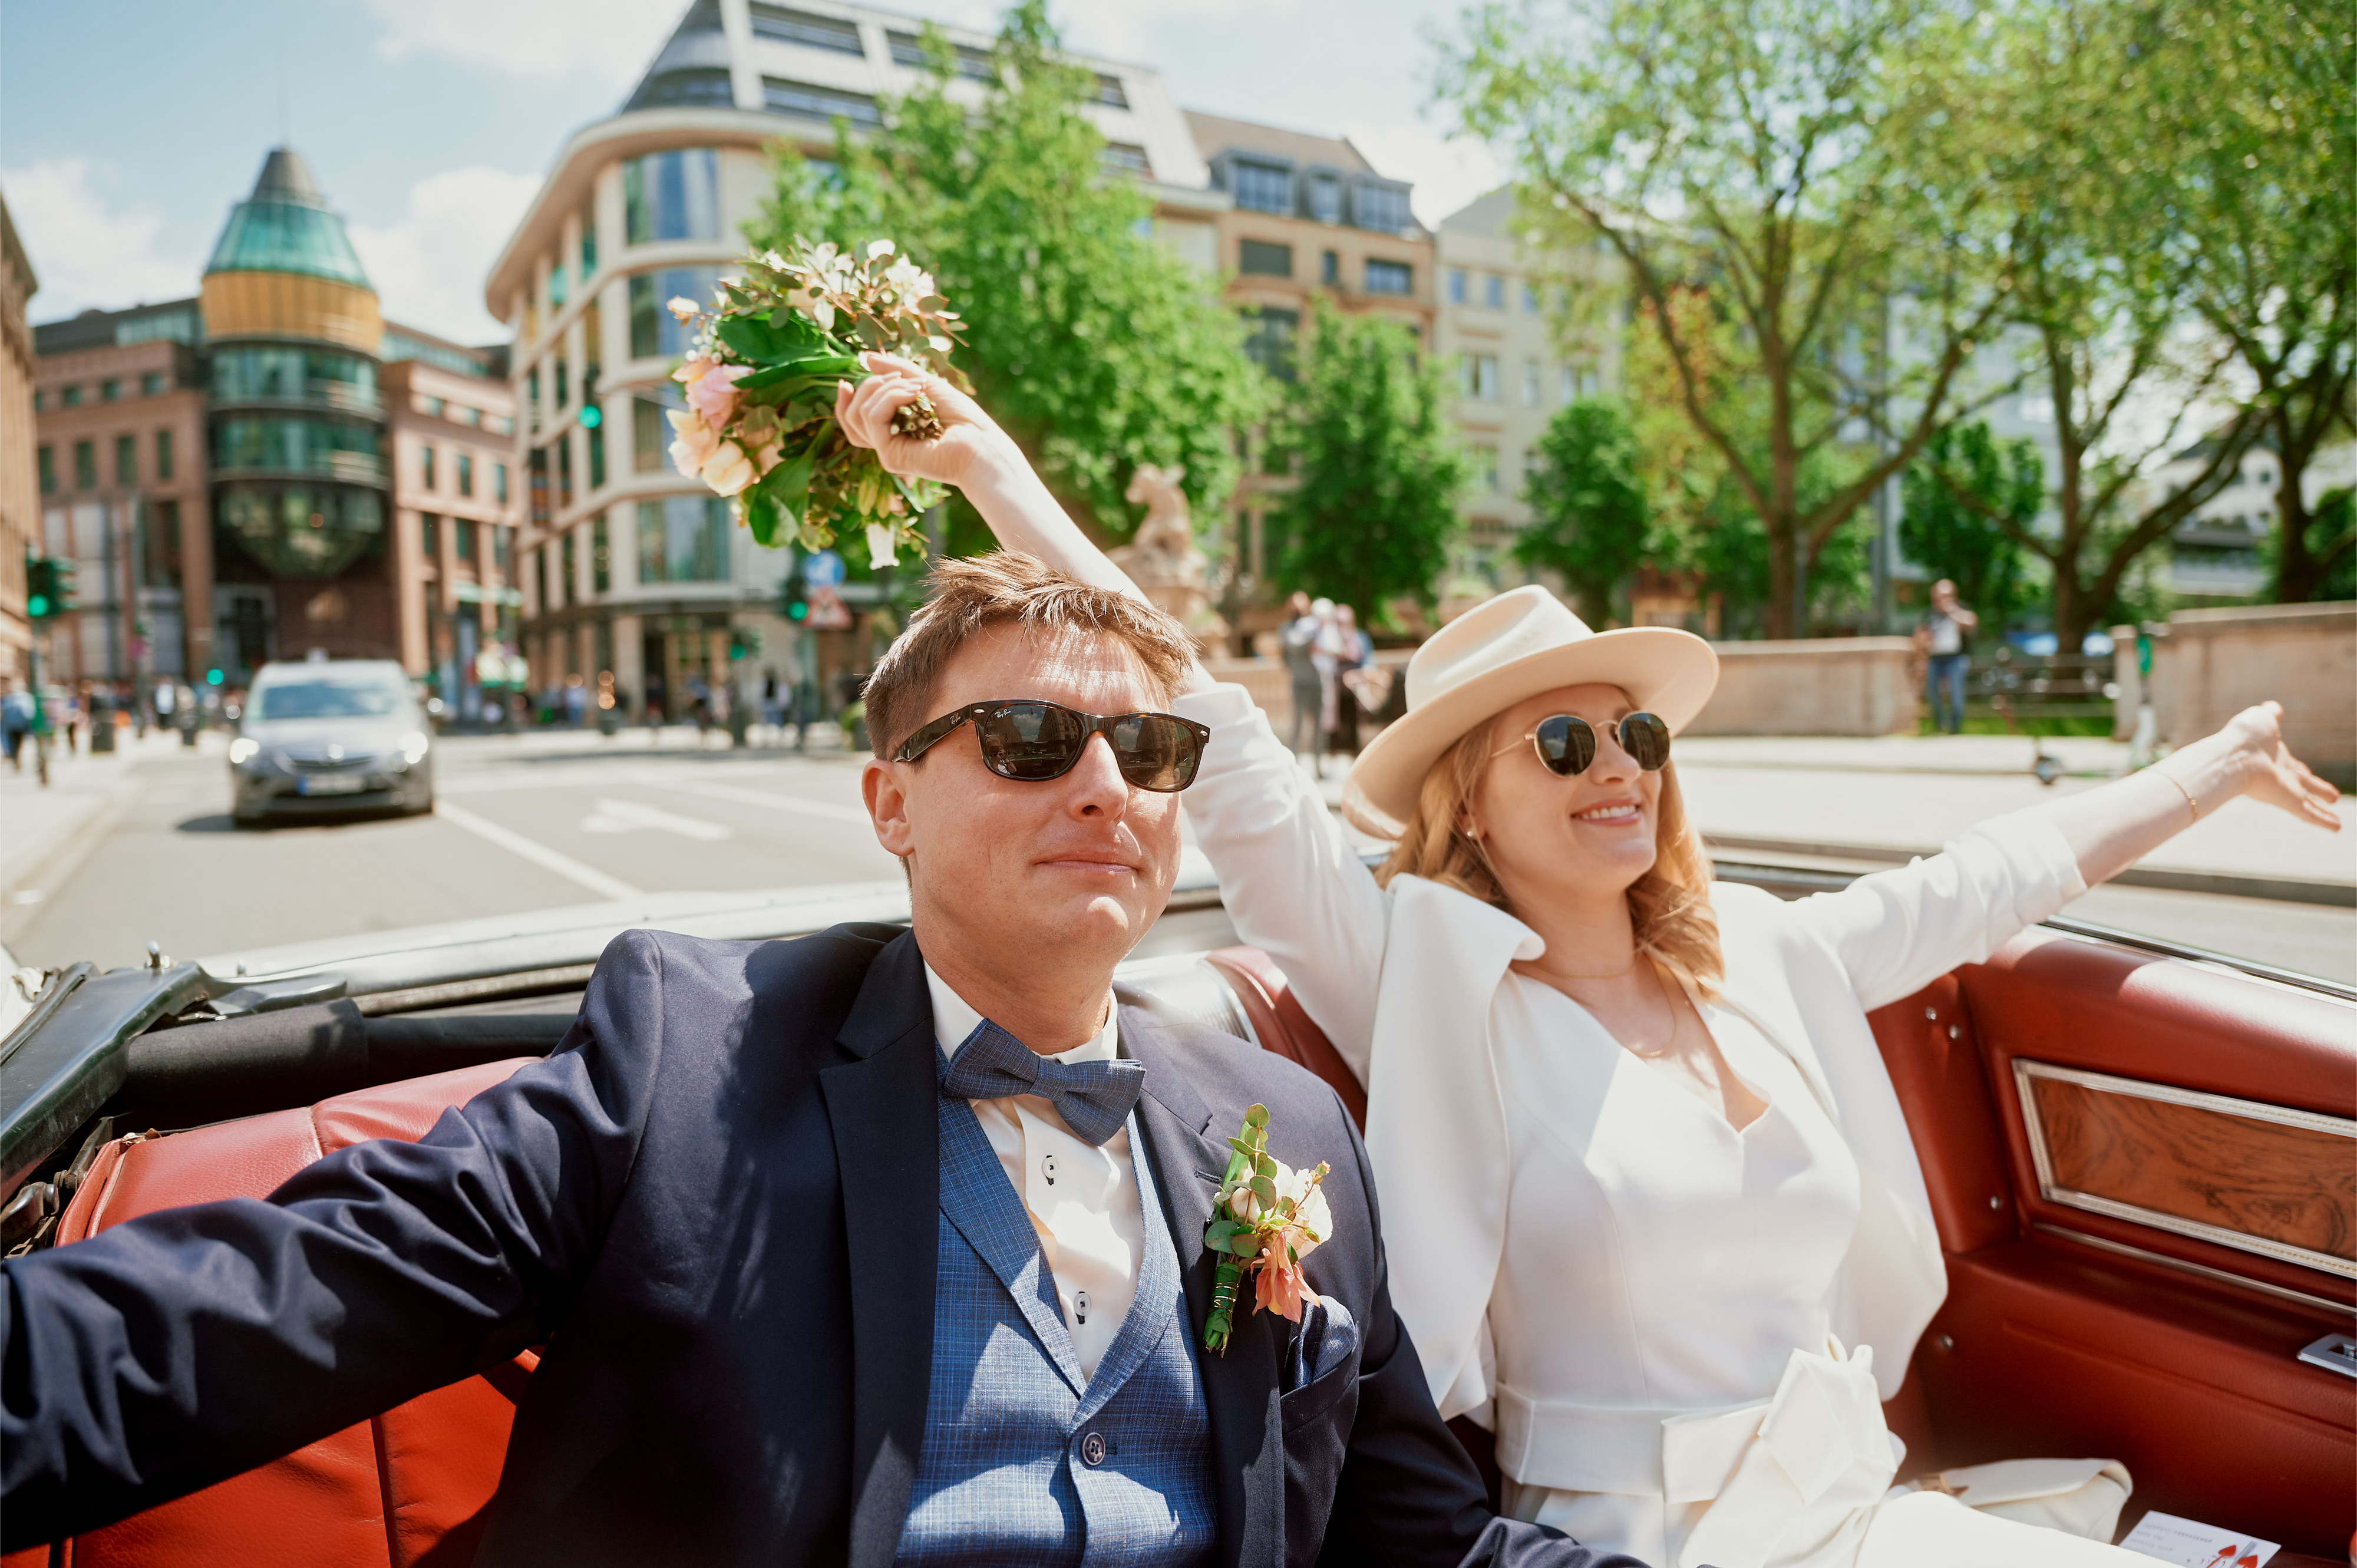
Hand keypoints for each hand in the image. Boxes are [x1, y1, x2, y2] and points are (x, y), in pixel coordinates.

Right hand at [832, 351, 1013, 490]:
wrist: (981, 443)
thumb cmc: (962, 418)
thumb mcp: (926, 384)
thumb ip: (897, 372)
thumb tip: (865, 357)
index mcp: (894, 429)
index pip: (855, 418)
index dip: (845, 400)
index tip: (846, 380)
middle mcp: (888, 442)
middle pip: (853, 414)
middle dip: (870, 385)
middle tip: (902, 378)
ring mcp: (887, 451)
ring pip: (860, 412)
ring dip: (884, 389)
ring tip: (915, 388)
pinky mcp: (890, 457)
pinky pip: (872, 416)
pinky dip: (890, 397)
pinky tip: (915, 395)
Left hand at [2214, 702, 2341, 830]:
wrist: (2235, 754)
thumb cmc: (2245, 736)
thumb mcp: (2262, 719)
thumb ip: (2270, 714)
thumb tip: (2273, 706)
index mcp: (2276, 757)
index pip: (2294, 766)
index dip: (2302, 770)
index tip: (2308, 773)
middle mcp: (2281, 775)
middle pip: (2305, 785)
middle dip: (2319, 791)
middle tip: (2333, 798)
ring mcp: (2284, 789)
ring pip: (2309, 804)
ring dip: (2324, 812)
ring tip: (2337, 823)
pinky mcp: (2286, 801)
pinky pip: (2308, 814)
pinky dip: (2324, 822)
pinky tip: (2337, 829)